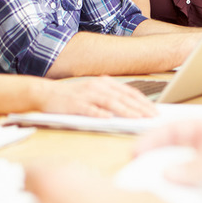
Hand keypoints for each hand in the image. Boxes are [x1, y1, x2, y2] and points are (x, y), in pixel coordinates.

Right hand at [39, 77, 157, 117]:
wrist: (46, 93)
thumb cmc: (73, 97)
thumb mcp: (95, 93)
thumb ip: (112, 98)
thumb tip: (133, 109)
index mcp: (105, 83)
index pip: (129, 93)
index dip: (143, 102)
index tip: (155, 111)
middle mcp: (98, 87)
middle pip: (123, 97)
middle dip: (140, 108)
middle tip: (152, 117)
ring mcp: (86, 95)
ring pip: (110, 103)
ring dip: (126, 111)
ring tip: (138, 118)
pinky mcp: (75, 104)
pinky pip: (89, 109)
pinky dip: (100, 113)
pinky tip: (109, 119)